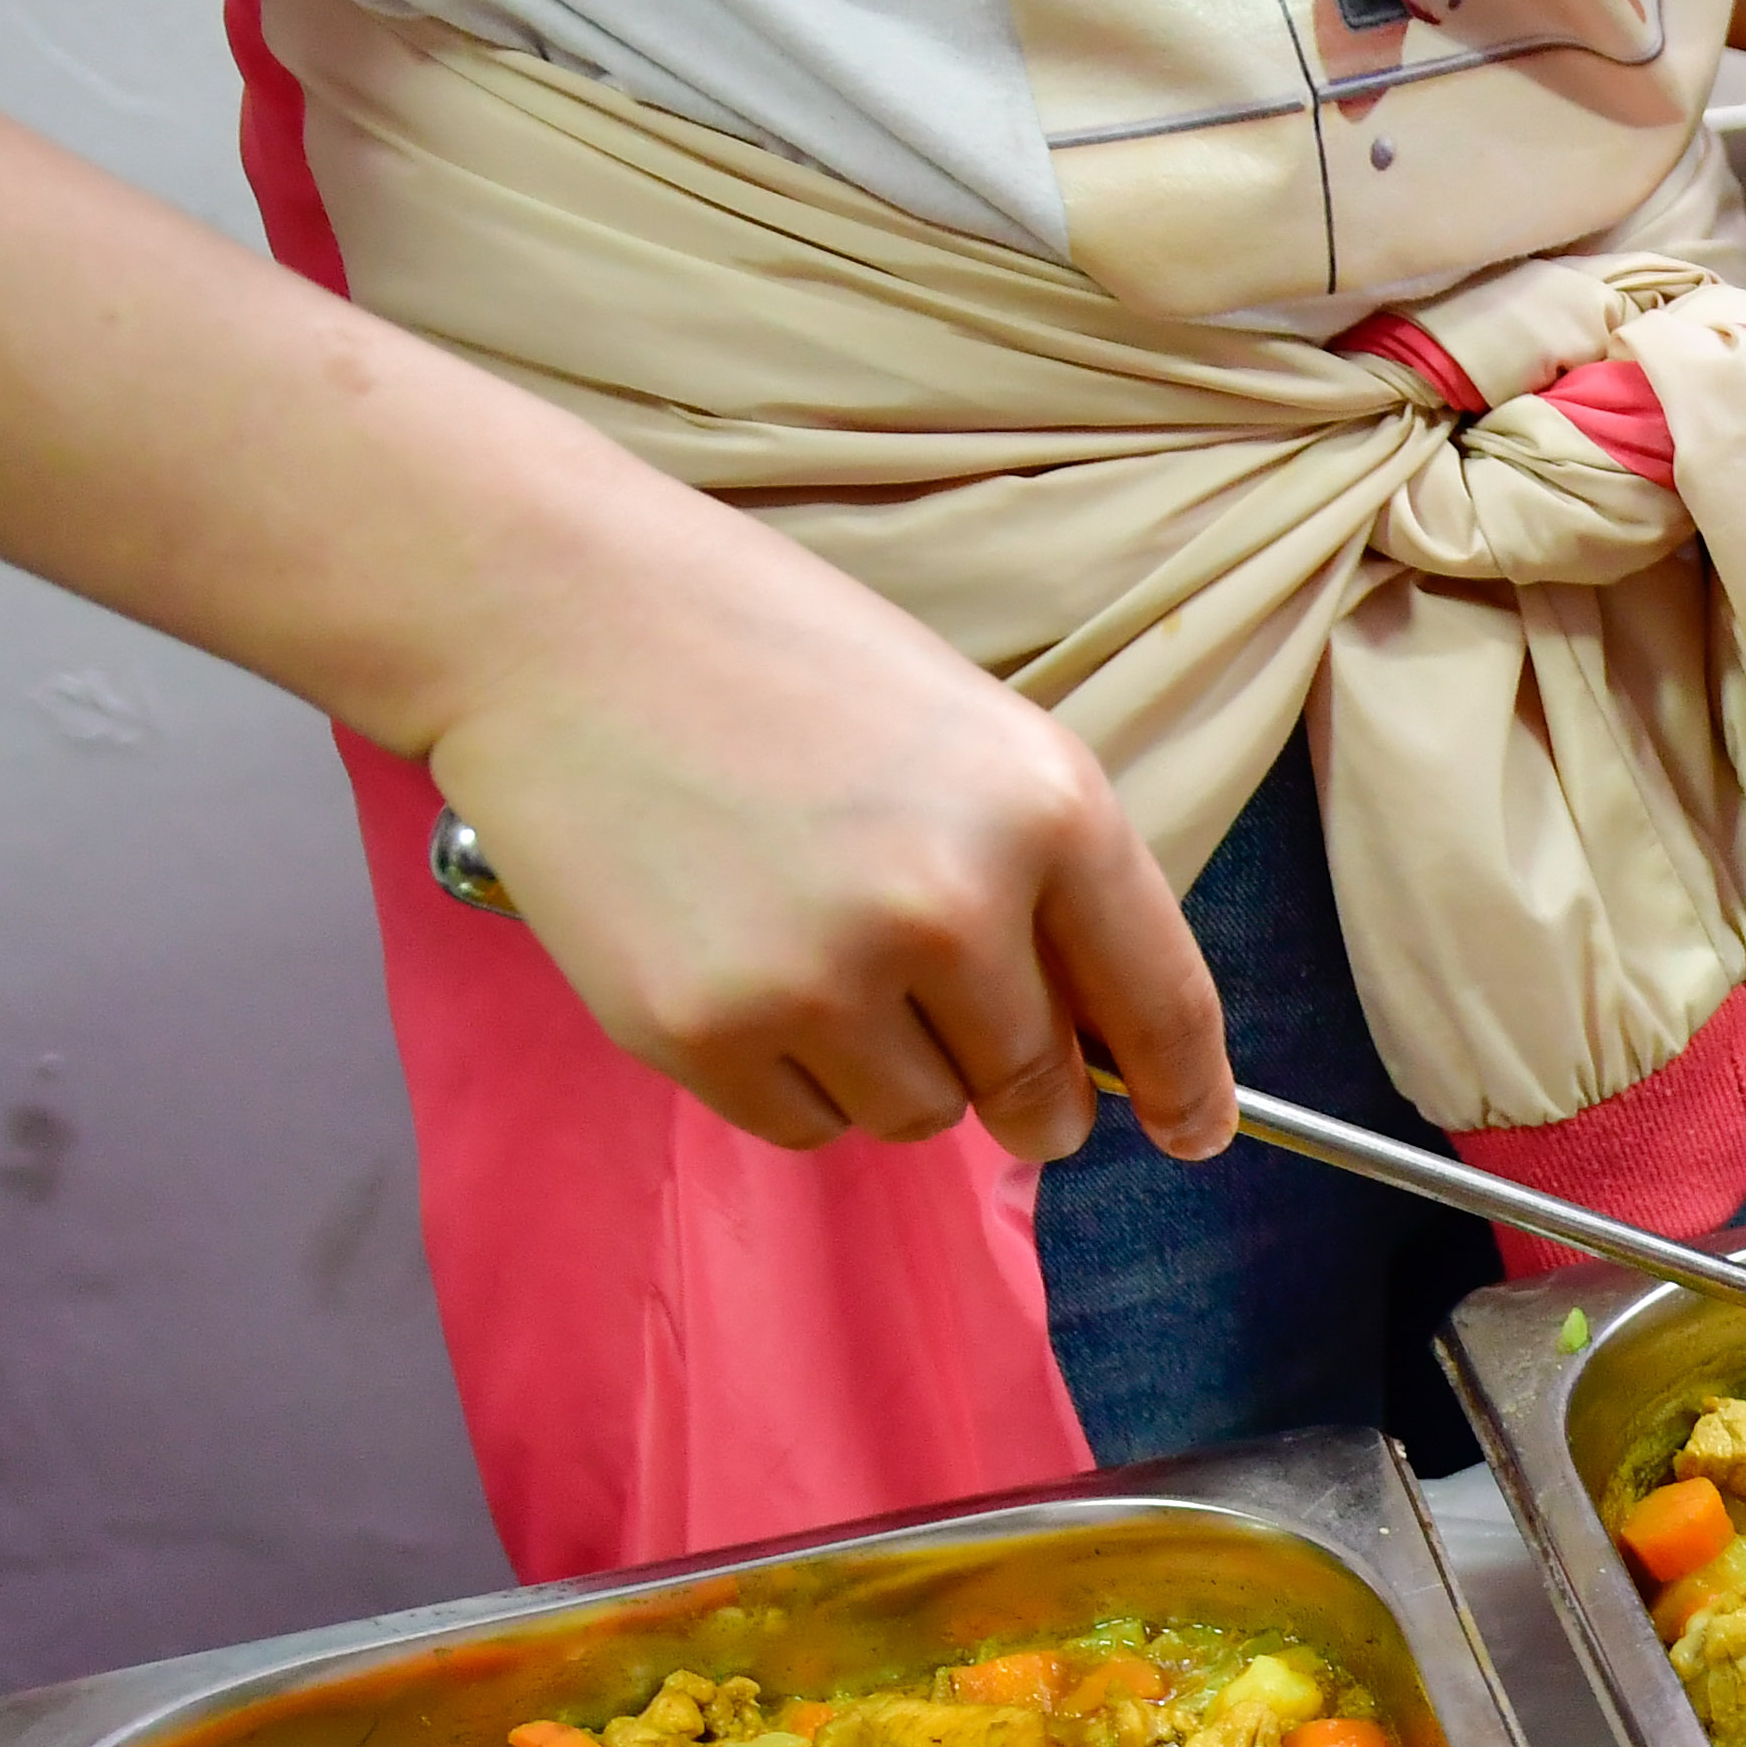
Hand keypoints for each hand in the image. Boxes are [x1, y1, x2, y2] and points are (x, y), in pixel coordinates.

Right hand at [419, 495, 1233, 1166]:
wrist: (554, 613)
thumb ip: (1048, 881)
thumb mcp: (965, 733)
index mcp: (1046, 811)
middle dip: (1024, 1092)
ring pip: (919, 1119)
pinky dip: (788, 1076)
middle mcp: (952, 906)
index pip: (1162, 1006)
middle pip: (1039, 1092)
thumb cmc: (770, 659)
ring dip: (889, 1068)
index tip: (1191, 1133)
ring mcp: (826, 978)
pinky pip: (804, 1127)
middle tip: (968, 1040)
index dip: (1188, 1092)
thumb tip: (1103, 1042)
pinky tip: (738, 960)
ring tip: (811, 940)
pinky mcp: (708, 1031)